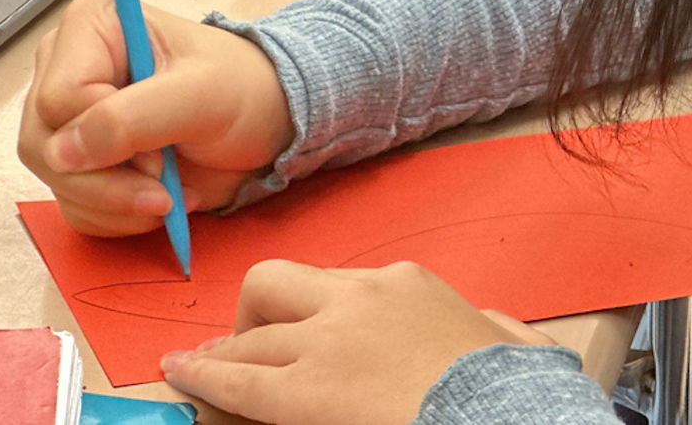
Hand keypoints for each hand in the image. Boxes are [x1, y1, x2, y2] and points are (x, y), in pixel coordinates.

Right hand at [18, 0, 292, 234]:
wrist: (263, 123)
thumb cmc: (240, 89)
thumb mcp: (200, 95)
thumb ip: (131, 118)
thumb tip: (63, 152)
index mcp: (90, 27)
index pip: (58, 99)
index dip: (106, 135)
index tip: (159, 149)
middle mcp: (66, 67)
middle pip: (43, 144)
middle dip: (109, 178)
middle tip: (165, 181)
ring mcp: (68, 119)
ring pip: (55, 181)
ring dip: (117, 202)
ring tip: (170, 191)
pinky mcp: (79, 160)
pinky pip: (73, 206)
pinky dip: (117, 216)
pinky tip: (159, 199)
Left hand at [160, 260, 558, 424]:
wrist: (501, 408)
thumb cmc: (509, 387)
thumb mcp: (507, 338)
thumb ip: (494, 327)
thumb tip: (503, 332)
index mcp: (405, 284)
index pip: (335, 284)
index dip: (306, 310)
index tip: (295, 325)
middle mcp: (358, 298)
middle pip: (279, 288)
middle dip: (255, 315)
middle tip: (244, 343)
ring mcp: (327, 340)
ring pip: (254, 332)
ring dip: (228, 351)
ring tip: (202, 367)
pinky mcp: (306, 390)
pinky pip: (240, 379)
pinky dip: (204, 376)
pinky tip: (182, 375)